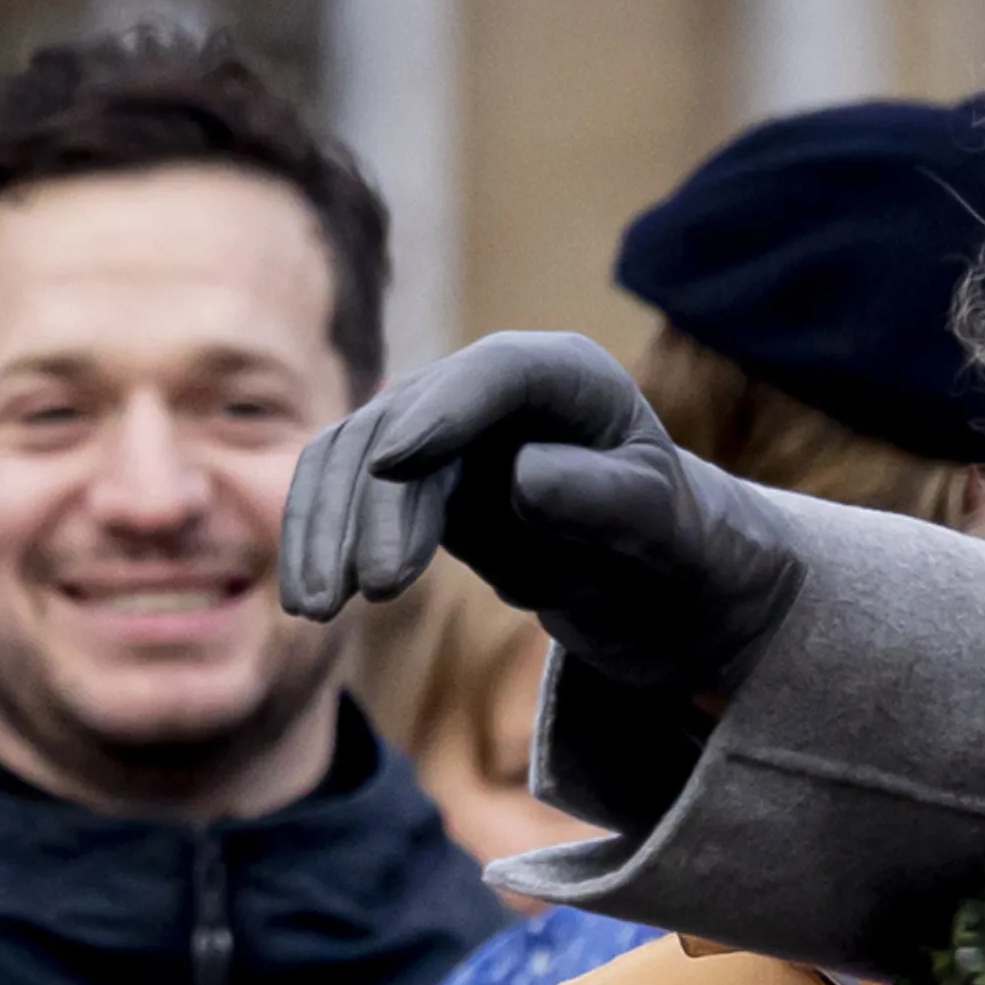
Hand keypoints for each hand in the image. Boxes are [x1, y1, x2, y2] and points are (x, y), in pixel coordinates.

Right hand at [280, 330, 803, 694]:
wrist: (655, 575)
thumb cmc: (673, 538)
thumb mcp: (659, 525)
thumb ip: (604, 499)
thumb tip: (521, 478)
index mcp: (568, 376)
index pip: (498, 375)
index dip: (444, 413)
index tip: (396, 464)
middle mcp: (490, 388)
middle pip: (410, 424)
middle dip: (377, 504)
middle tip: (377, 588)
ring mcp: (437, 428)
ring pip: (354, 460)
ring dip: (328, 531)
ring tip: (320, 610)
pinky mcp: (406, 478)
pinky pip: (341, 495)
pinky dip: (318, 541)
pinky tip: (310, 599)